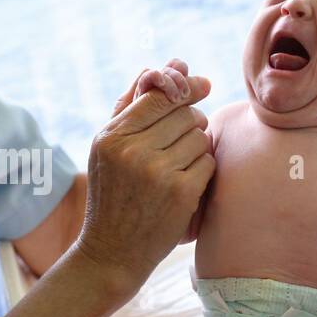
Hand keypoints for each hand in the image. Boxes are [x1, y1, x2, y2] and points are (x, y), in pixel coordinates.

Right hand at [75, 65, 214, 296]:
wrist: (111, 252)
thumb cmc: (112, 195)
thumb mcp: (108, 149)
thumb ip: (133, 104)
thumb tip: (171, 65)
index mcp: (111, 136)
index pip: (158, 95)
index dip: (185, 85)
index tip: (201, 83)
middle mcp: (131, 150)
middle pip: (185, 113)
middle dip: (190, 122)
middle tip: (178, 143)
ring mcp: (156, 171)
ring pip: (199, 136)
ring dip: (197, 148)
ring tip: (177, 166)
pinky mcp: (180, 192)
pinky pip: (208, 162)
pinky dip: (202, 170)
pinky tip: (185, 184)